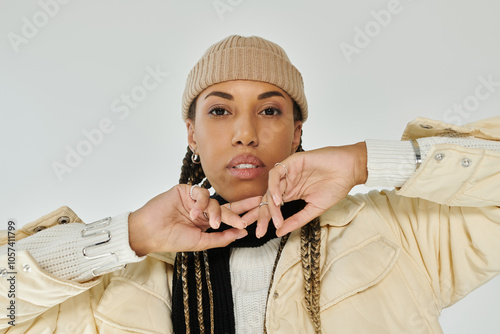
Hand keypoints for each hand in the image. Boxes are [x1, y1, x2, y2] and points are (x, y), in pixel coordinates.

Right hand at [128, 184, 261, 255]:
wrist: (150, 232)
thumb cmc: (172, 239)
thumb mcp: (201, 242)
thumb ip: (221, 238)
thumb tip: (242, 233)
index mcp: (206, 221)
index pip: (229, 216)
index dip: (243, 214)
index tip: (259, 212)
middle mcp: (202, 209)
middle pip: (227, 205)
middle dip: (242, 206)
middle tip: (257, 204)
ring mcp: (194, 199)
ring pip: (215, 201)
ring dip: (216, 212)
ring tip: (212, 223)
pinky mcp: (185, 190)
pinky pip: (201, 193)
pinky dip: (201, 203)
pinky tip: (195, 213)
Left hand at [256, 142, 366, 236]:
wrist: (350, 170)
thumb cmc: (335, 187)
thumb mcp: (314, 209)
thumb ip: (296, 220)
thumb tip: (279, 232)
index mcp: (291, 192)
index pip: (272, 206)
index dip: (265, 219)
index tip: (261, 233)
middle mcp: (287, 182)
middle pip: (267, 198)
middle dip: (262, 215)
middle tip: (261, 229)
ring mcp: (288, 172)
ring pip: (270, 187)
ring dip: (270, 204)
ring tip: (276, 217)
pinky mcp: (292, 162)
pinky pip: (276, 173)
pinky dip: (275, 187)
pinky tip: (280, 200)